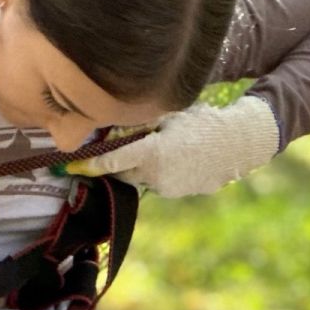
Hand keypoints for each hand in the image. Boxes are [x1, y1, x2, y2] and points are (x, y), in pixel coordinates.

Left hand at [63, 95, 280, 197]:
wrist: (240, 143)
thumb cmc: (204, 121)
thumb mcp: (170, 117)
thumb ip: (142, 126)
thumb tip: (115, 130)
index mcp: (152, 153)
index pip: (112, 161)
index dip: (90, 164)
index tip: (69, 166)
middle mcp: (156, 175)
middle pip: (123, 172)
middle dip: (119, 162)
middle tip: (118, 149)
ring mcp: (167, 188)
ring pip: (141, 177)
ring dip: (141, 165)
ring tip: (161, 146)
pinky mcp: (178, 193)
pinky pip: (159, 182)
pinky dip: (158, 171)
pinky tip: (175, 157)